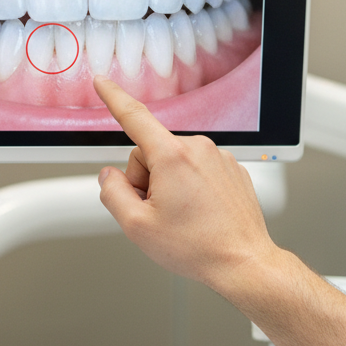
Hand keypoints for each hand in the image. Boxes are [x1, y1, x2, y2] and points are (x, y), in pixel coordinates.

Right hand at [93, 76, 277, 293]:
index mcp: (173, 157)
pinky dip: (191, 188)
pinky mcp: (231, 169)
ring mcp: (219, 158)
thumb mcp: (136, 227)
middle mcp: (199, 149)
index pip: (134, 117)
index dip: (113, 97)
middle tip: (157, 213)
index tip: (102, 82)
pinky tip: (199, 214)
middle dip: (145, 180)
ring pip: (174, 162)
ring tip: (183, 217)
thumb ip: (112, 193)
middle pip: (151, 153)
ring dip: (169, 185)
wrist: (243, 262)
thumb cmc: (198, 247)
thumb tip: (109, 177)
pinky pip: (197, 170)